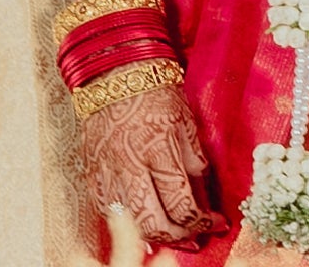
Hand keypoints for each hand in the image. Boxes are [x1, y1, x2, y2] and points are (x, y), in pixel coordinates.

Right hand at [72, 81, 219, 246]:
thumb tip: (203, 197)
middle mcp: (129, 164)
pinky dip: (126, 220)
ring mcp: (107, 170)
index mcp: (158, 148)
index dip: (203, 221)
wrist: (113, 72)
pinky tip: (142, 218)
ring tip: (171, 233)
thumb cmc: (154, 91)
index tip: (216, 222)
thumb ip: (194, 160)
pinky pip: (106, 209)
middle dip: (178, 237)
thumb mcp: (185, 121)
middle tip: (194, 237)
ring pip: (127, 222)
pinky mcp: (92, 171)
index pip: (182, 203)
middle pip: (152, 223)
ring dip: (153, 235)